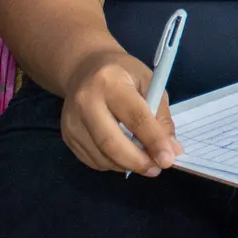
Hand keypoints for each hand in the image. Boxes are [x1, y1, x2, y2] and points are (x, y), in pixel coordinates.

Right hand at [60, 49, 183, 175]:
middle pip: (111, 142)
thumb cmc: (124, 74)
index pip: (134, 117)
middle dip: (137, 161)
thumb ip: (161, 116)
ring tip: (145, 162)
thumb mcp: (149, 83)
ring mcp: (72, 121)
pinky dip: (112, 164)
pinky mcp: (66, 136)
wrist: (85, 69)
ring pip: (101, 156)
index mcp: (110, 82)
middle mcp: (86, 102)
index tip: (168, 159)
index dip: (153, 140)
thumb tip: (171, 150)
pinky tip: (124, 155)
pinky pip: (92, 160)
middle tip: (157, 169)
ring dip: (126, 165)